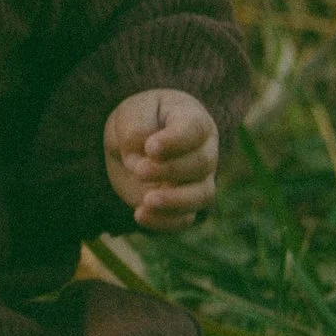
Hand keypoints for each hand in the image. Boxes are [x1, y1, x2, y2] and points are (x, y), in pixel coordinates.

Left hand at [103, 88, 218, 232]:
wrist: (131, 142)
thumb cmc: (138, 119)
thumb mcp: (131, 113)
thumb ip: (136, 130)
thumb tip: (140, 161)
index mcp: (193, 119)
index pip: (195, 129)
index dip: (176, 141)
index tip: (151, 148)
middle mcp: (205, 150)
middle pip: (201, 163)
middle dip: (170, 170)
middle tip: (140, 170)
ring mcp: (199, 180)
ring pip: (202, 195)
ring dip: (175, 201)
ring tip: (146, 201)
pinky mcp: (185, 205)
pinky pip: (184, 219)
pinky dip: (164, 221)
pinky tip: (140, 214)